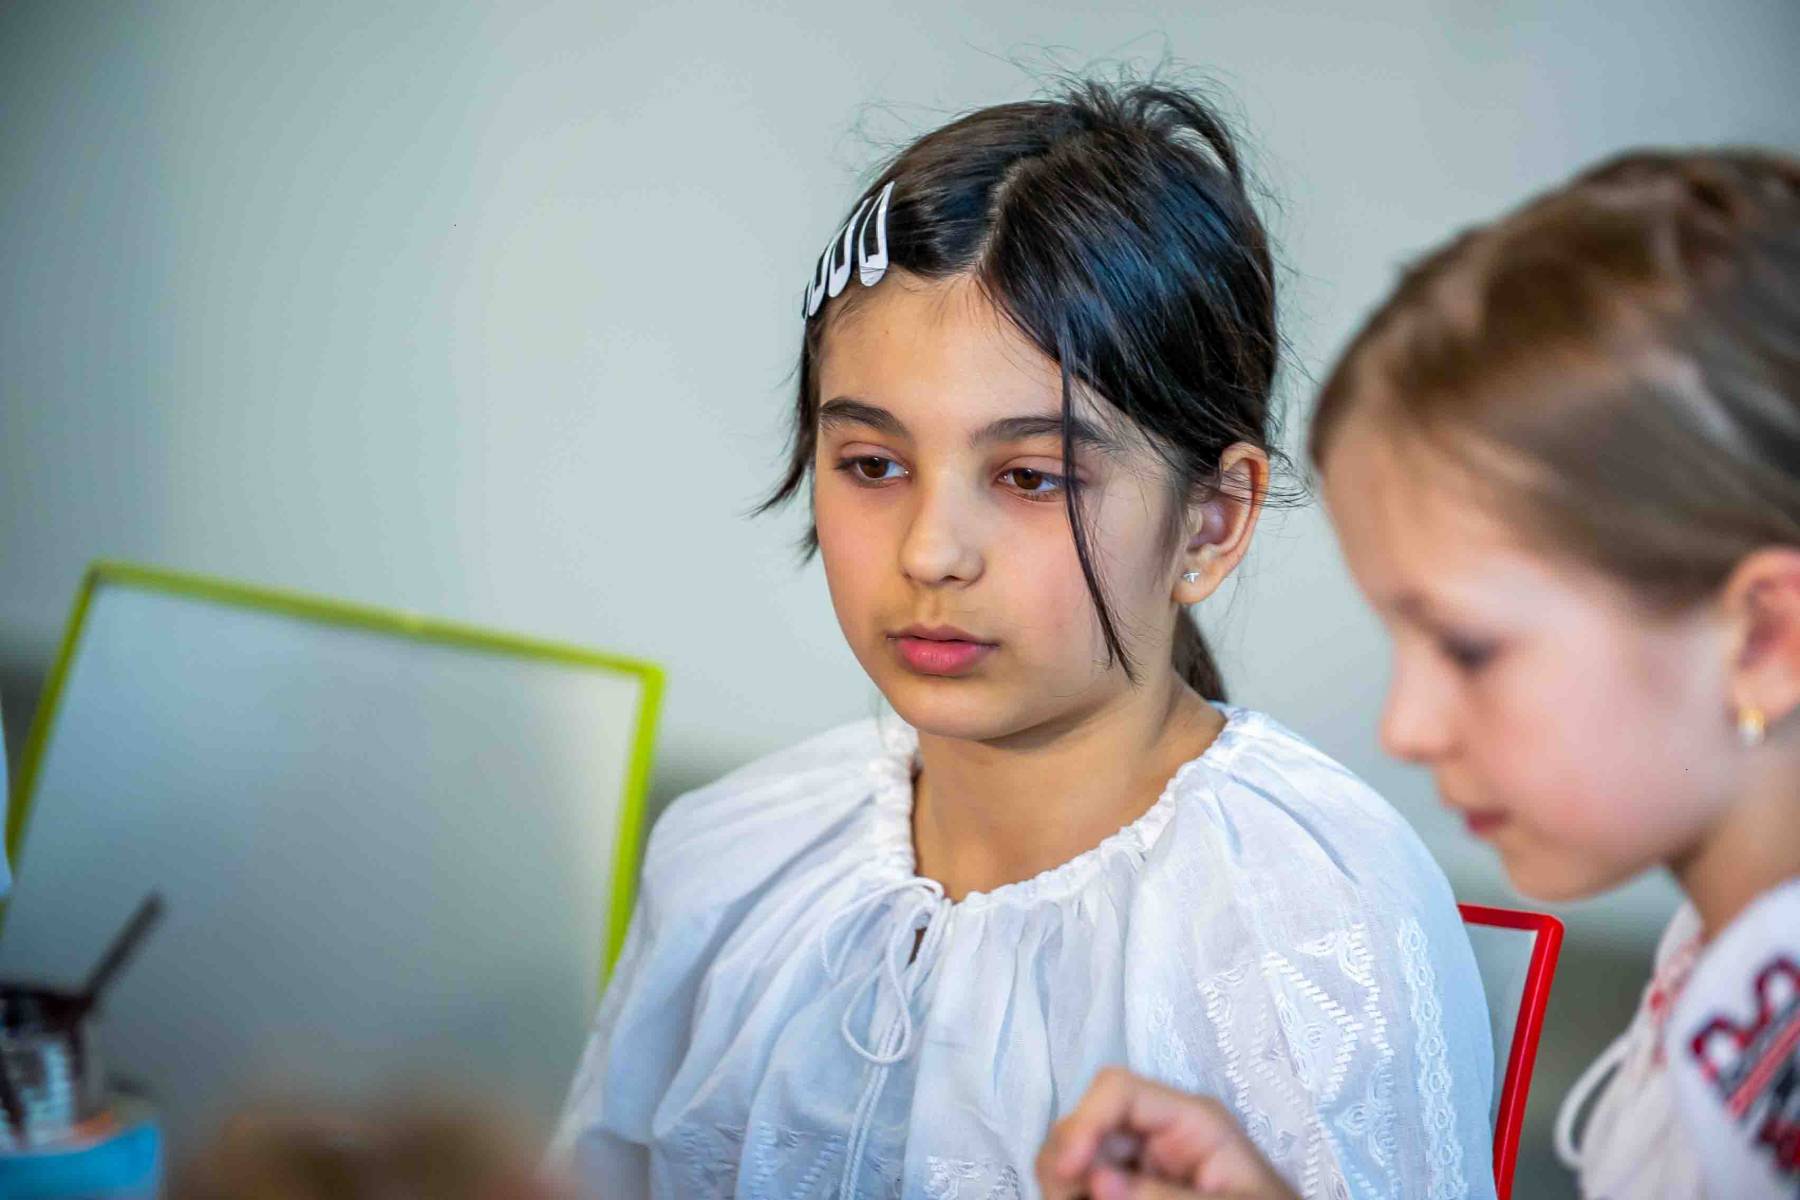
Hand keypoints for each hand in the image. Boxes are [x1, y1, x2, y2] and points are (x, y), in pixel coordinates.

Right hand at [1035, 1067, 1298, 1199]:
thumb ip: (1167, 1197)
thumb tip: (1098, 1183)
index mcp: (1190, 1121)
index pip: (1117, 1089)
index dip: (1084, 1122)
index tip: (1072, 1172)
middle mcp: (1157, 1133)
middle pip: (1085, 1122)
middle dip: (1065, 1160)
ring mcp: (1141, 1162)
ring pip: (1073, 1156)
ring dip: (1065, 1182)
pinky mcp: (1131, 1186)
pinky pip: (1086, 1183)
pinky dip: (1075, 1193)